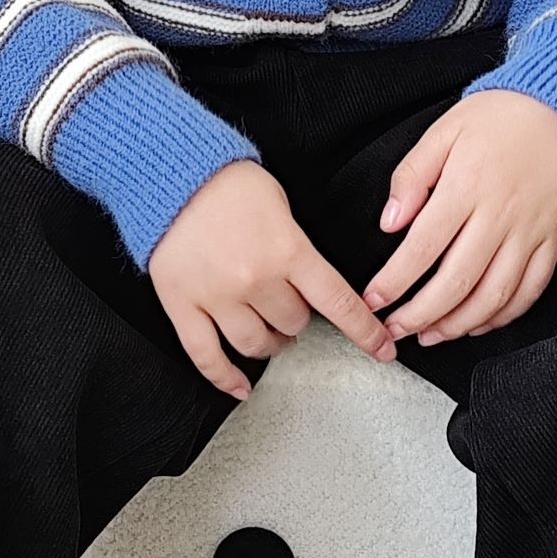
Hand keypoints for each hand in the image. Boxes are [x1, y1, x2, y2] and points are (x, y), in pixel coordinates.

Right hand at [147, 159, 398, 400]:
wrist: (173, 171)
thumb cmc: (228, 183)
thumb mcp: (282, 206)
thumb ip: (298, 249)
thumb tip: (312, 284)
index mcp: (288, 251)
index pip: (338, 302)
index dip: (365, 331)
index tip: (383, 349)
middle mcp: (255, 279)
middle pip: (294, 324)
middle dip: (296, 316)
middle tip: (289, 302)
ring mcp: (217, 296)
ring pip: (256, 345)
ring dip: (268, 342)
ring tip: (267, 329)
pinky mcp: (182, 305)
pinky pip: (206, 356)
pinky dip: (225, 378)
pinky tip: (240, 386)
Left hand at [361, 91, 556, 343]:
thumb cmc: (496, 119)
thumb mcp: (444, 131)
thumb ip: (412, 176)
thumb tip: (390, 223)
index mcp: (466, 186)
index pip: (422, 247)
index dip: (394, 282)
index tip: (372, 301)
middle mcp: (500, 215)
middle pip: (457, 281)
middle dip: (420, 315)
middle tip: (394, 330)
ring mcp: (531, 231)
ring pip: (494, 295)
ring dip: (459, 324)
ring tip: (430, 335)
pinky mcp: (553, 240)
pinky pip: (530, 290)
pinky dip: (503, 315)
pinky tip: (477, 324)